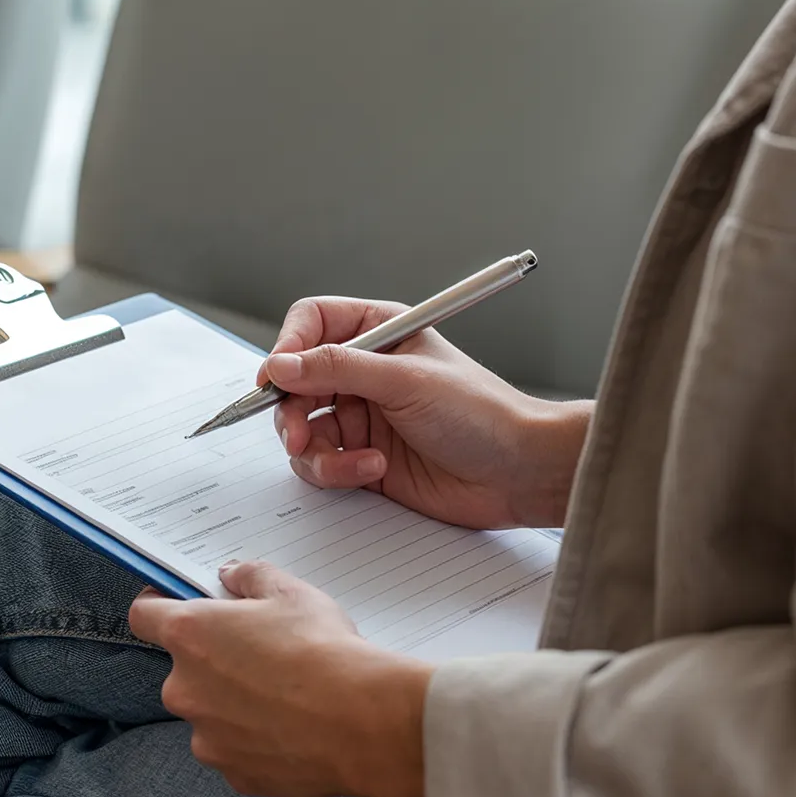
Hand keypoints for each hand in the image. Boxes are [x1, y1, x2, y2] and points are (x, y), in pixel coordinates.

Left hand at [127, 561, 433, 796]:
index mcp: (190, 635)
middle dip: (213, 665)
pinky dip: (256, 742)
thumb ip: (250, 577)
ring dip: (233, 707)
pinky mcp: (233, 773)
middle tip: (260, 658)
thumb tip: (230, 576)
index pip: (144, 616)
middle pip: (184, 671)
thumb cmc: (323, 649)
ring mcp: (206, 737)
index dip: (159, 608)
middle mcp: (183, 689)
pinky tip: (294, 731)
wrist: (360, 722)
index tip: (180, 607)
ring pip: (210, 715)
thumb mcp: (291, 592)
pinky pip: (237, 751)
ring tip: (285, 700)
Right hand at [264, 297, 590, 529]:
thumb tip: (281, 364)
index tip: (276, 376)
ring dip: (316, 449)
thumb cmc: (481, 414)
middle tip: (298, 433)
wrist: (518, 473)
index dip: (288, 347)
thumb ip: (338, 368)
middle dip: (291, 410)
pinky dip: (338, 471)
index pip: (311, 323)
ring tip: (350, 460)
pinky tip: (373, 469)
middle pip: (295, 381)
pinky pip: (321, 463)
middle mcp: (364, 371)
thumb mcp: (405, 380)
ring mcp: (361, 416)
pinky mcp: (362, 457)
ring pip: (301, 428)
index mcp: (379, 332)